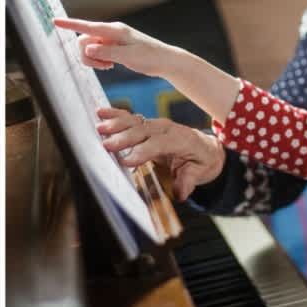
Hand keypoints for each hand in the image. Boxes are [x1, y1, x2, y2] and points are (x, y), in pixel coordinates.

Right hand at [54, 18, 179, 77]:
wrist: (165, 61)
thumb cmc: (151, 57)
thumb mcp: (129, 56)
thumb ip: (107, 53)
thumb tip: (86, 49)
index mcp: (115, 30)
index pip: (88, 27)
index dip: (70, 24)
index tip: (54, 21)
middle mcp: (111, 32)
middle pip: (83, 41)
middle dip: (86, 55)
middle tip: (103, 67)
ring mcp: (111, 40)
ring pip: (88, 49)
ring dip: (92, 60)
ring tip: (108, 67)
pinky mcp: (112, 47)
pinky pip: (95, 53)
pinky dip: (98, 61)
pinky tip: (110, 66)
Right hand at [97, 107, 225, 200]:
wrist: (206, 148)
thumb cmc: (202, 161)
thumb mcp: (200, 173)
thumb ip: (188, 181)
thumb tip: (180, 193)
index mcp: (181, 140)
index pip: (160, 144)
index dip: (143, 151)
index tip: (126, 161)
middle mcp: (167, 129)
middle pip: (144, 132)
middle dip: (125, 138)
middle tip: (106, 145)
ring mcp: (156, 125)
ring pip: (135, 122)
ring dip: (117, 124)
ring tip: (100, 128)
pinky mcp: (148, 124)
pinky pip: (131, 118)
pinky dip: (116, 115)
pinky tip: (101, 113)